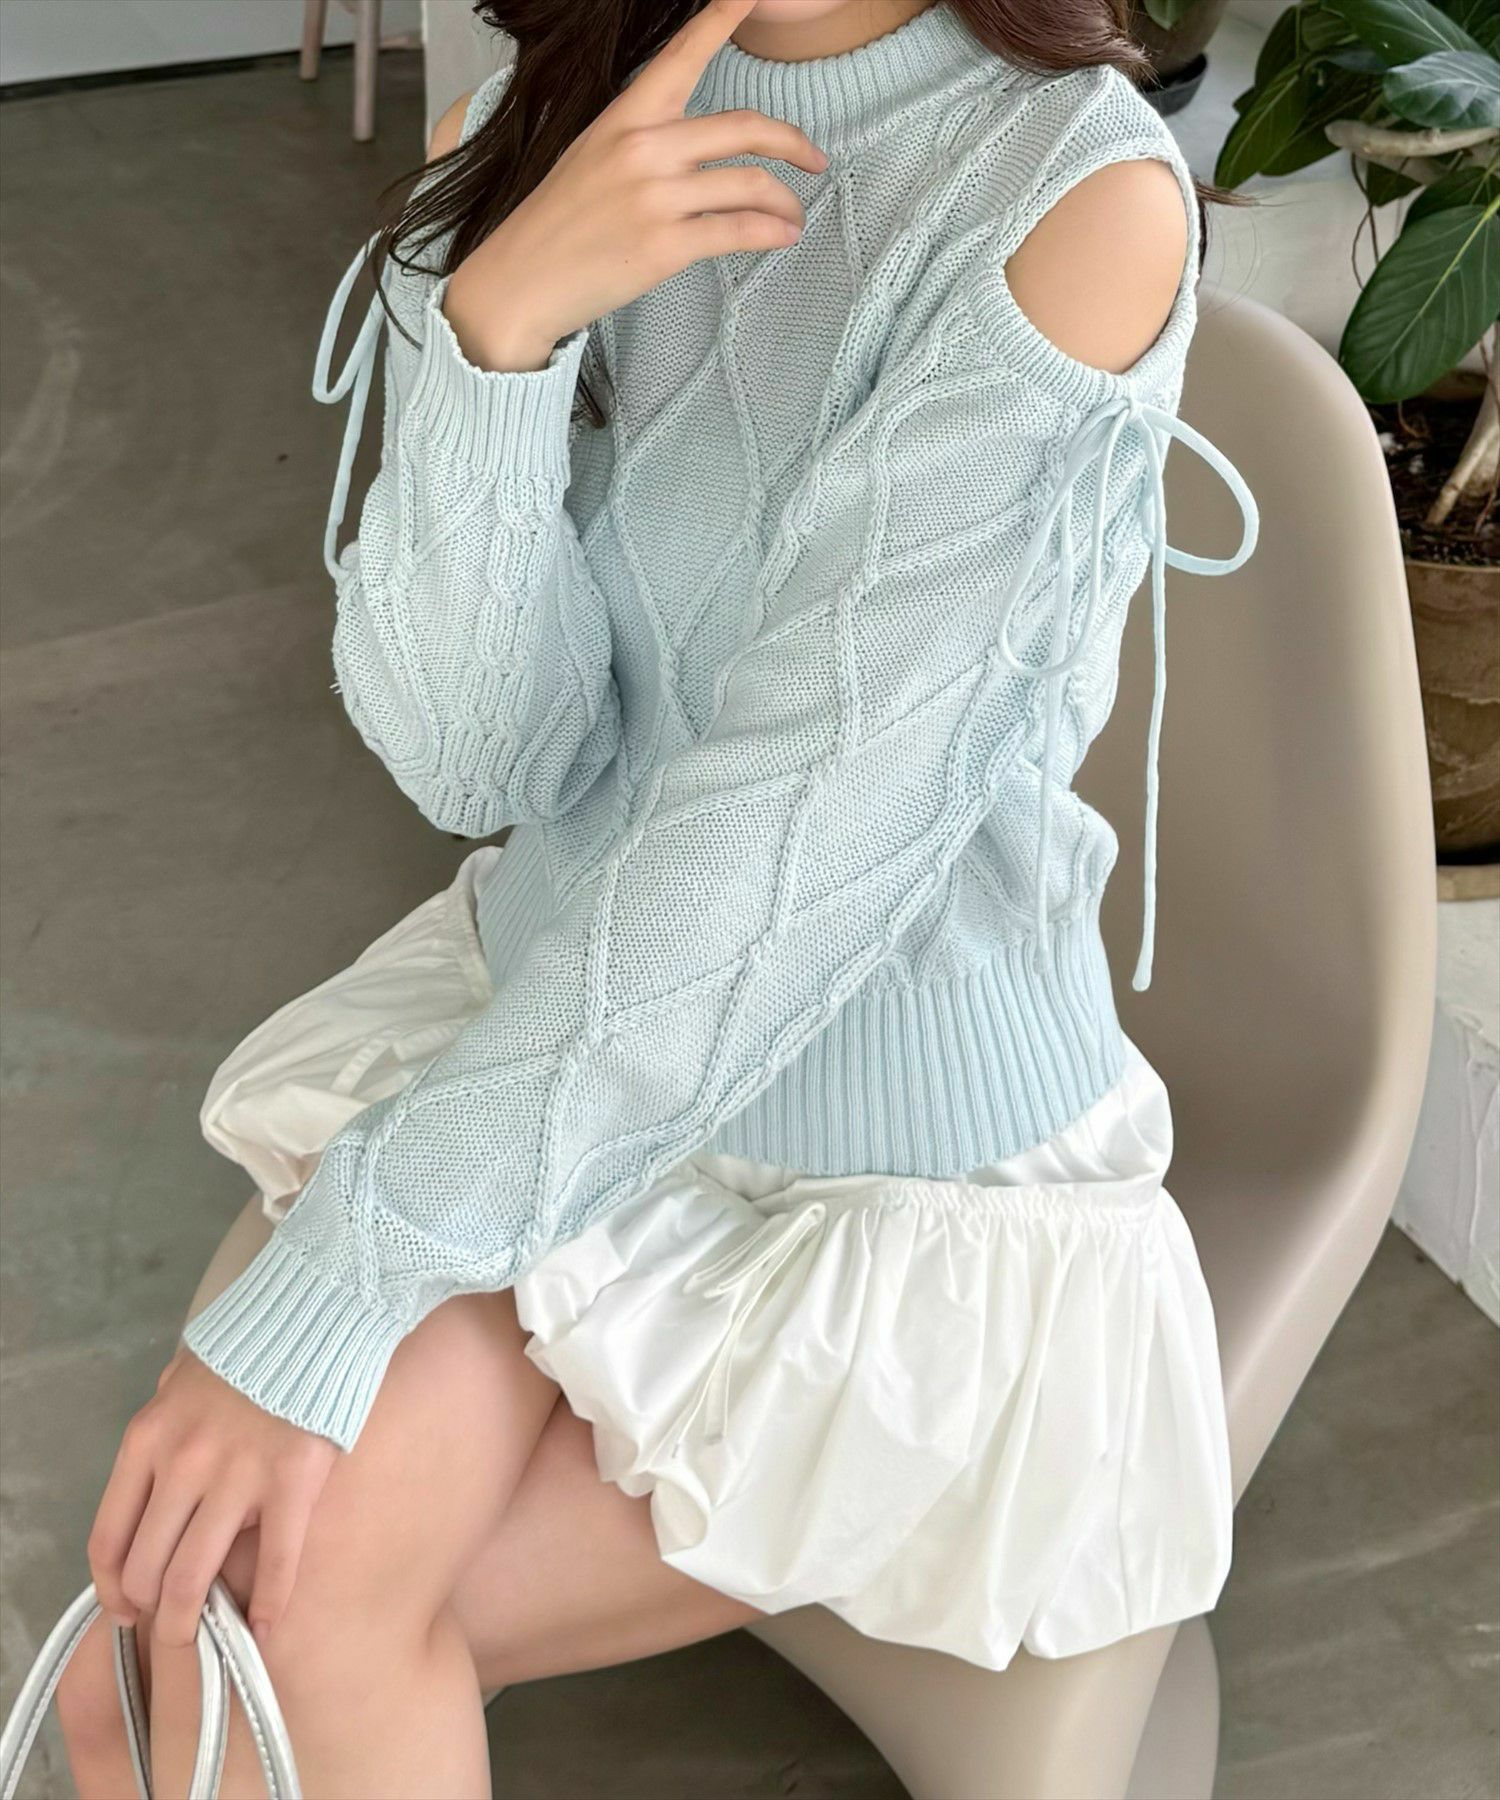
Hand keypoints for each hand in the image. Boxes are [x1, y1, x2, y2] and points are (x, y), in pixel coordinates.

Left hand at [88, 1347, 338, 1647]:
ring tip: (204, 1641)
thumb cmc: (253, 1342)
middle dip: (153, 1612)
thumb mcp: (185, 1374)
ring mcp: (236, 1475)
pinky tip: (263, 1629)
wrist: (319, 1310)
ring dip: (193, 1623)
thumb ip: (166, 1422)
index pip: (109, 1536)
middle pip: (147, 1567)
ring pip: (193, 1577)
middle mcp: (182, 1463)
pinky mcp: (292, 1481)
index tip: (124, 1608)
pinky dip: (265, 1607)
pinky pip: (272, 1562)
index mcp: (148, 1439)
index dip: (112, 1586)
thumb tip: (159, 1464)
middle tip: (170, 1628)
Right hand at [442, 0, 828, 370]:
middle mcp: (644, 148)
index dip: (724, 17)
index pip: (684, 55)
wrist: (521, 282)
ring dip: (786, 202)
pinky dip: (771, 234)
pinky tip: (782, 238)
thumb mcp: (593, 157)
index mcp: (626, 117)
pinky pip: (738, 230)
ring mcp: (655, 197)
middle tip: (815, 159)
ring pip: (750, 184)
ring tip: (794, 217)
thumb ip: (644, 141)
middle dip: (792, 142)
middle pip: (744, 127)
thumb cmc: (558, 224)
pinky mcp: (665, 246)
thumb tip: (696, 149)